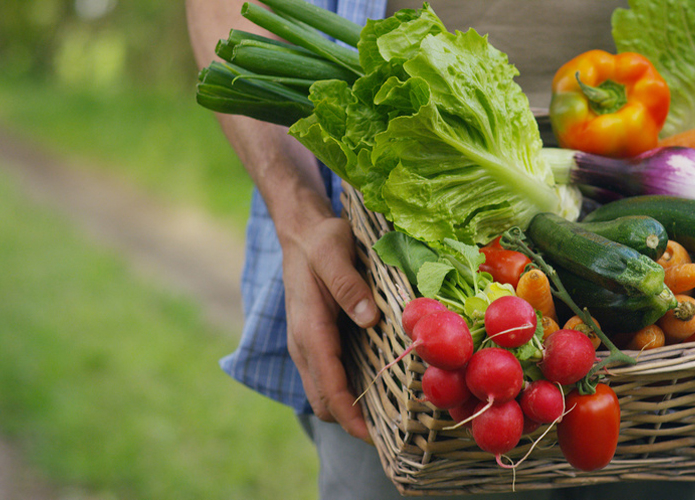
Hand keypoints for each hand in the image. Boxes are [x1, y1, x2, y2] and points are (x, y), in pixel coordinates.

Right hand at [282, 215, 378, 441]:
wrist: (301, 231)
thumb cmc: (321, 240)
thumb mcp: (334, 252)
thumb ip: (347, 284)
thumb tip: (368, 319)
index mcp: (309, 329)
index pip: (328, 387)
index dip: (350, 417)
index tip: (375, 437)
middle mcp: (303, 345)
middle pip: (324, 401)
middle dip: (352, 422)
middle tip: (393, 432)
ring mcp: (307, 345)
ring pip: (324, 393)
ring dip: (350, 410)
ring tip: (389, 418)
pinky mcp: (315, 342)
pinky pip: (328, 377)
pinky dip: (347, 392)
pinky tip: (377, 388)